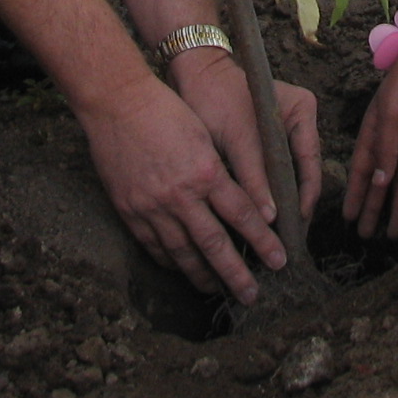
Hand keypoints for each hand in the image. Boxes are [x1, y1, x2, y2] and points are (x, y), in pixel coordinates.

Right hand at [80, 72, 287, 302]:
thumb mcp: (204, 136)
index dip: (263, 240)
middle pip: (215, 245)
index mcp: (206, 171)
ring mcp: (152, 206)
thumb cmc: (166, 110)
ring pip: (183, 252)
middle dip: (237, 273)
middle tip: (253, 295)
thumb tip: (239, 204)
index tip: (279, 259)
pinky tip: (181, 268)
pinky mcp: (129, 210)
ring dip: (203, 275)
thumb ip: (219, 172)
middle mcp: (181, 194)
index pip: (243, 215)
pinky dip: (170, 261)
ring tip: (218, 290)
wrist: (118, 102)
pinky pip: (153, 245)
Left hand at [169, 45, 322, 222]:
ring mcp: (286, 130)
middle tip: (287, 241)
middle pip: (302, 172)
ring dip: (281, 202)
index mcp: (303, 112)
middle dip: (294, 206)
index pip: (311, 165)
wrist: (192, 73)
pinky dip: (268, 190)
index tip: (297, 229)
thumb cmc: (214, 98)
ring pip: (288, 175)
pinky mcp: (268, 139)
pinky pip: (273, 170)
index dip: (305, 200)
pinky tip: (261, 216)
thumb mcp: (237, 140)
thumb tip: (271, 220)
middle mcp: (301, 121)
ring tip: (275, 235)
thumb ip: (254, 177)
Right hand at [345, 12, 397, 239]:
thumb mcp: (391, 113)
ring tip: (392, 234)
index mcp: (376, 130)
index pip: (362, 169)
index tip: (348, 218)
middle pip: (382, 183)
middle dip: (374, 208)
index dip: (355, 193)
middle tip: (366, 236)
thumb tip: (377, 183)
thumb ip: (385, 149)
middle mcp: (396, 142)